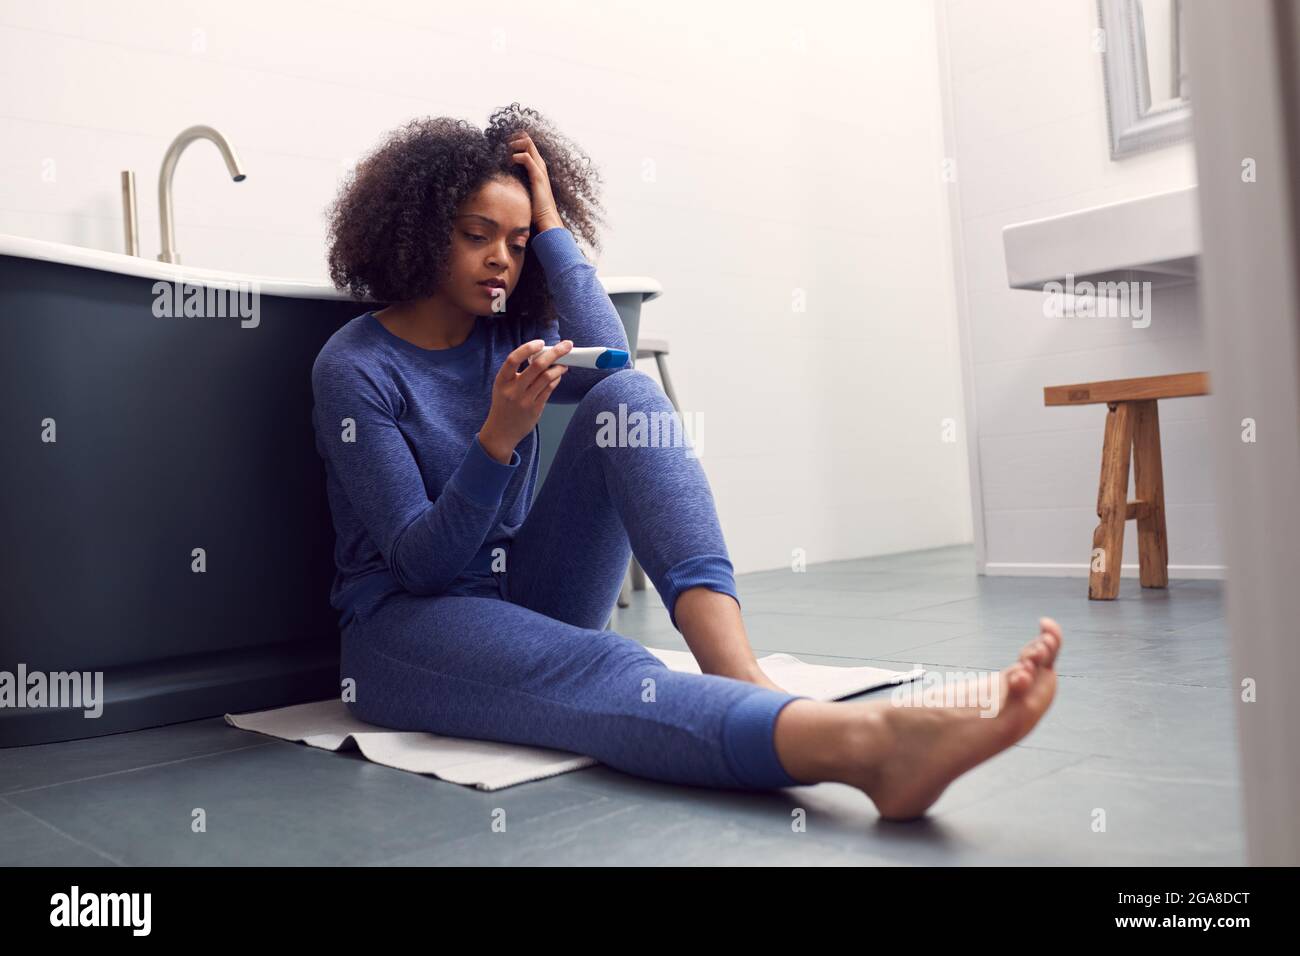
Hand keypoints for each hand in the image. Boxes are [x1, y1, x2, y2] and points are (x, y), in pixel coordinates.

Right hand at [477, 338, 574, 462]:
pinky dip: (556, 379)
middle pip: (537, 366)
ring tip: (564, 363)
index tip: (541, 342)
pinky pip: (549, 389)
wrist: (501, 431)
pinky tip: (558, 375)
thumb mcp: (503, 386)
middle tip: (567, 345)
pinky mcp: (535, 409)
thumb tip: (541, 355)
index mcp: (502, 380)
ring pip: (547, 378)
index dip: (528, 348)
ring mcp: (525, 400)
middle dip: (555, 353)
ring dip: (559, 367)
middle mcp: (513, 390)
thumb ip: (517, 372)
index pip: (513, 359)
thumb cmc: (504, 404)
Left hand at [507, 132, 563, 233]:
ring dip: (514, 145)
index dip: (514, 140)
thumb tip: (500, 177)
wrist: (545, 216)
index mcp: (536, 165)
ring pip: (528, 144)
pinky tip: (509, 163)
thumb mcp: (522, 188)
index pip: (527, 143)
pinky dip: (516, 157)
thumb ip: (516, 180)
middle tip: (502, 146)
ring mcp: (539, 168)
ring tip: (504, 153)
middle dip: (512, 139)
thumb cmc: (534, 206)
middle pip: (527, 139)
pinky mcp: (537, 175)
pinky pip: (527, 158)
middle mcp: (539, 164)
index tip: (502, 146)